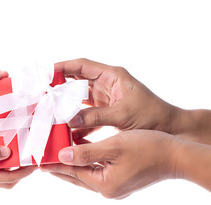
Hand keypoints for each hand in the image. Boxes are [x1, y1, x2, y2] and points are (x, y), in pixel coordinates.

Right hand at [0, 142, 36, 188]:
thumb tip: (8, 152)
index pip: (11, 178)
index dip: (25, 172)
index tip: (35, 164)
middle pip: (9, 179)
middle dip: (21, 171)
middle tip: (30, 158)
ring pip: (1, 172)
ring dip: (12, 165)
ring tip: (20, 152)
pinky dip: (2, 159)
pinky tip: (3, 147)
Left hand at [41, 130, 179, 198]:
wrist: (176, 155)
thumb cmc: (148, 148)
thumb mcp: (113, 147)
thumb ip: (86, 152)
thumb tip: (62, 156)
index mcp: (105, 184)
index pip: (73, 173)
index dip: (56, 165)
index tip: (40, 160)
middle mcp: (108, 189)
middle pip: (78, 176)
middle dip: (62, 166)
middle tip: (45, 158)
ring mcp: (116, 185)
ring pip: (87, 172)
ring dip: (75, 161)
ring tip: (59, 150)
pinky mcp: (121, 179)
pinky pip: (98, 169)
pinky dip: (88, 159)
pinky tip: (82, 148)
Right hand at [55, 58, 181, 140]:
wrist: (168, 128)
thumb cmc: (152, 115)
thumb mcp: (123, 115)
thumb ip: (95, 117)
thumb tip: (70, 121)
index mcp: (112, 76)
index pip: (82, 66)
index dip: (63, 67)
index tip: (46, 73)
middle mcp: (106, 85)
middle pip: (77, 81)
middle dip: (59, 87)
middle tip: (42, 94)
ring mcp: (105, 99)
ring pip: (79, 99)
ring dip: (66, 106)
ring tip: (50, 113)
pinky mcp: (105, 112)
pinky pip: (85, 114)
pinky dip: (76, 122)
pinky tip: (67, 131)